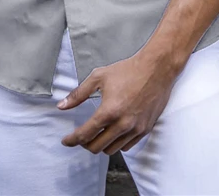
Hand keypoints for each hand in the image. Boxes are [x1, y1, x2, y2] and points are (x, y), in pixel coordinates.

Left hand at [58, 50, 177, 155]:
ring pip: (111, 150)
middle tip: (81, 136)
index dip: (72, 140)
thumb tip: (62, 105)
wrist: (156, 69)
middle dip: (85, 143)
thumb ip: (78, 94)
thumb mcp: (99, 77)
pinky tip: (113, 133)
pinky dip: (116, 143)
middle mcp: (122, 124)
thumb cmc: (128, 70)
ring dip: (101, 144)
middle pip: (96, 147)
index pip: (85, 134)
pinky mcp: (145, 129)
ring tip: (97, 134)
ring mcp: (135, 129)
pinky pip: (126, 146)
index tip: (66, 141)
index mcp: (109, 111)